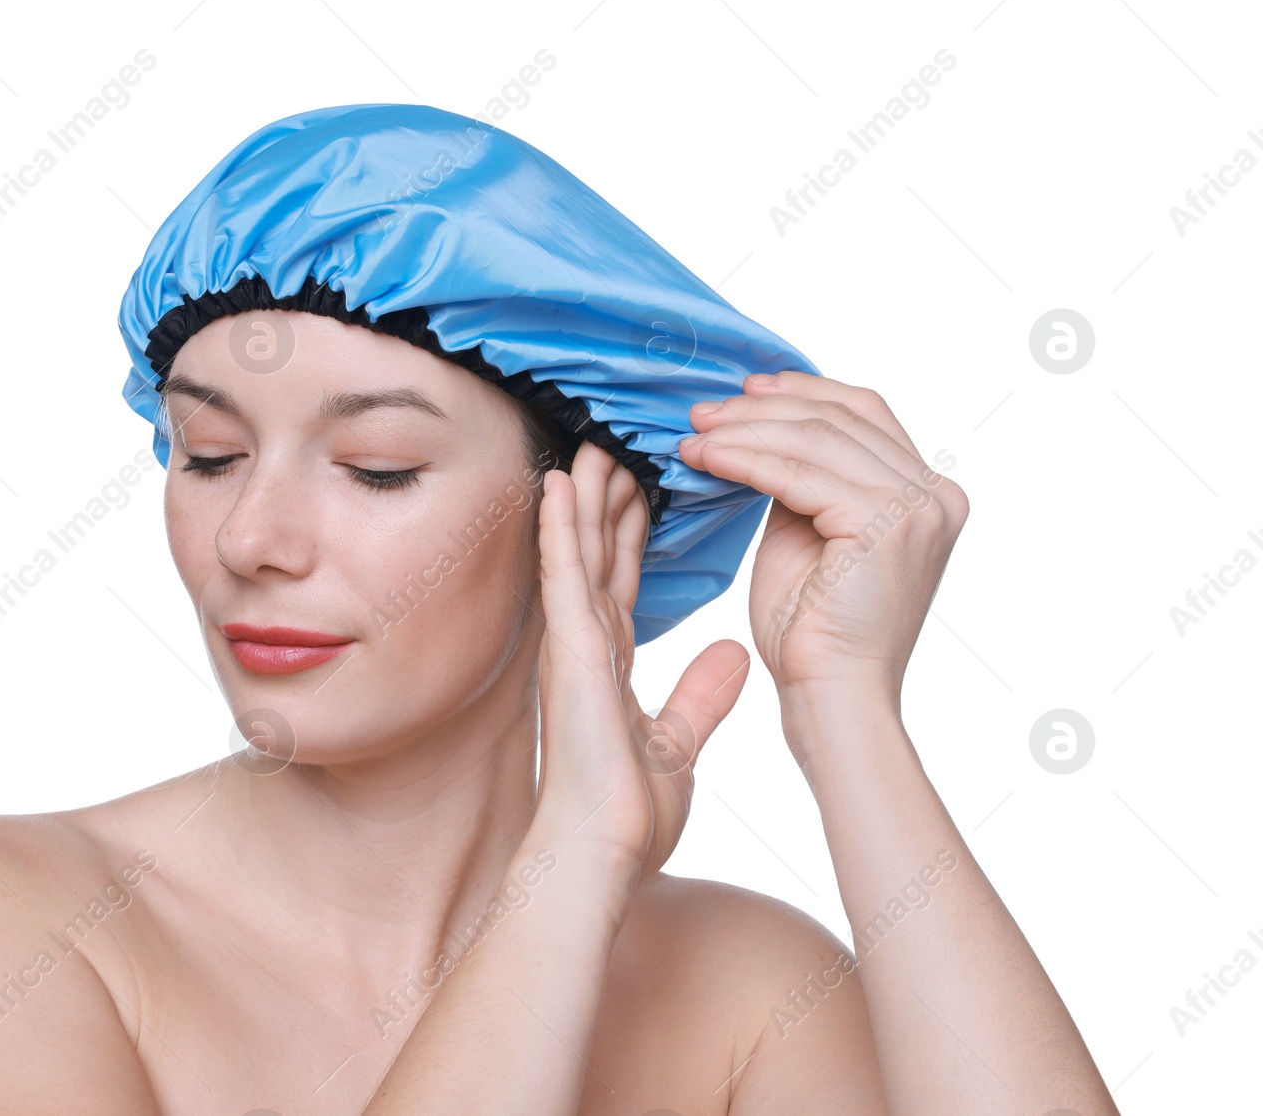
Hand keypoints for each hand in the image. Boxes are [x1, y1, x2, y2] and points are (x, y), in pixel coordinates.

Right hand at [530, 441, 749, 880]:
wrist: (603, 853)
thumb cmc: (625, 814)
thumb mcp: (677, 742)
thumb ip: (701, 695)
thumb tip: (736, 657)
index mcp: (609, 661)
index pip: (623, 578)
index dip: (631, 530)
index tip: (645, 484)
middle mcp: (586, 644)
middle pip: (597, 553)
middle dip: (608, 497)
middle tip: (619, 441)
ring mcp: (572, 644)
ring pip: (576, 551)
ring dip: (582, 495)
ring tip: (591, 442)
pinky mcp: (568, 652)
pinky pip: (562, 577)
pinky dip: (558, 529)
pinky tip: (558, 484)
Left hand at [679, 371, 968, 758]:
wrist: (832, 698)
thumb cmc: (813, 632)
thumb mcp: (808, 534)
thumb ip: (804, 481)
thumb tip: (761, 429)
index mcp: (929, 494)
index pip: (864, 414)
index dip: (803, 391)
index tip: (744, 390)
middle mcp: (936, 494)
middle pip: (840, 417)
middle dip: (763, 408)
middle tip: (703, 410)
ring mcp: (919, 507)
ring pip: (815, 439)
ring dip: (745, 431)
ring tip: (694, 435)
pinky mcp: (888, 524)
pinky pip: (798, 475)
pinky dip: (745, 459)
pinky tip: (706, 459)